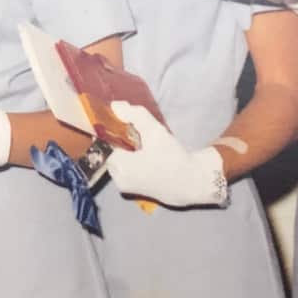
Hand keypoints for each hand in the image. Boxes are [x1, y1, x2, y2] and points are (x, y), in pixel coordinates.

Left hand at [105, 102, 227, 207]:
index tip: (128, 127)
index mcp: (118, 165)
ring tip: (147, 148)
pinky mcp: (132, 192)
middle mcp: (117, 178)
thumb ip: (134, 115)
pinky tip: (149, 159)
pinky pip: (126, 171)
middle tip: (142, 138)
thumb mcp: (154, 131)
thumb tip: (115, 106)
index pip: (106, 142)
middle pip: (112, 151)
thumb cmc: (172, 157)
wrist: (190, 183)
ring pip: (119, 161)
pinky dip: (133, 163)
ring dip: (128, 152)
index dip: (116, 132)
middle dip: (123, 142)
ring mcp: (124, 187)